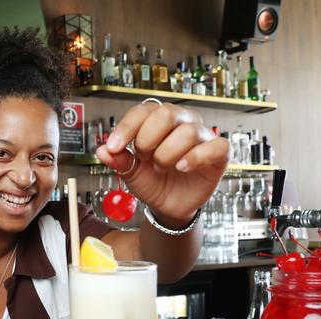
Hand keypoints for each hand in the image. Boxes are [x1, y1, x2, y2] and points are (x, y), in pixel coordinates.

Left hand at [95, 102, 229, 226]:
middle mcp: (181, 122)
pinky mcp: (219, 154)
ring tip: (162, 168)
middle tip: (144, 158)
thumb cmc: (153, 182)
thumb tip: (101, 150)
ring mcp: (202, 136)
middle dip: (148, 138)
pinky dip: (196, 157)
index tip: (113, 146)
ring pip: (187, 131)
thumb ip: (118, 160)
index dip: (126, 128)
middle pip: (166, 113)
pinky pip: (216, 146)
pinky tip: (181, 167)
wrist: (169, 206)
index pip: (143, 111)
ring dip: (168, 154)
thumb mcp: (131, 172)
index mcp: (158, 121)